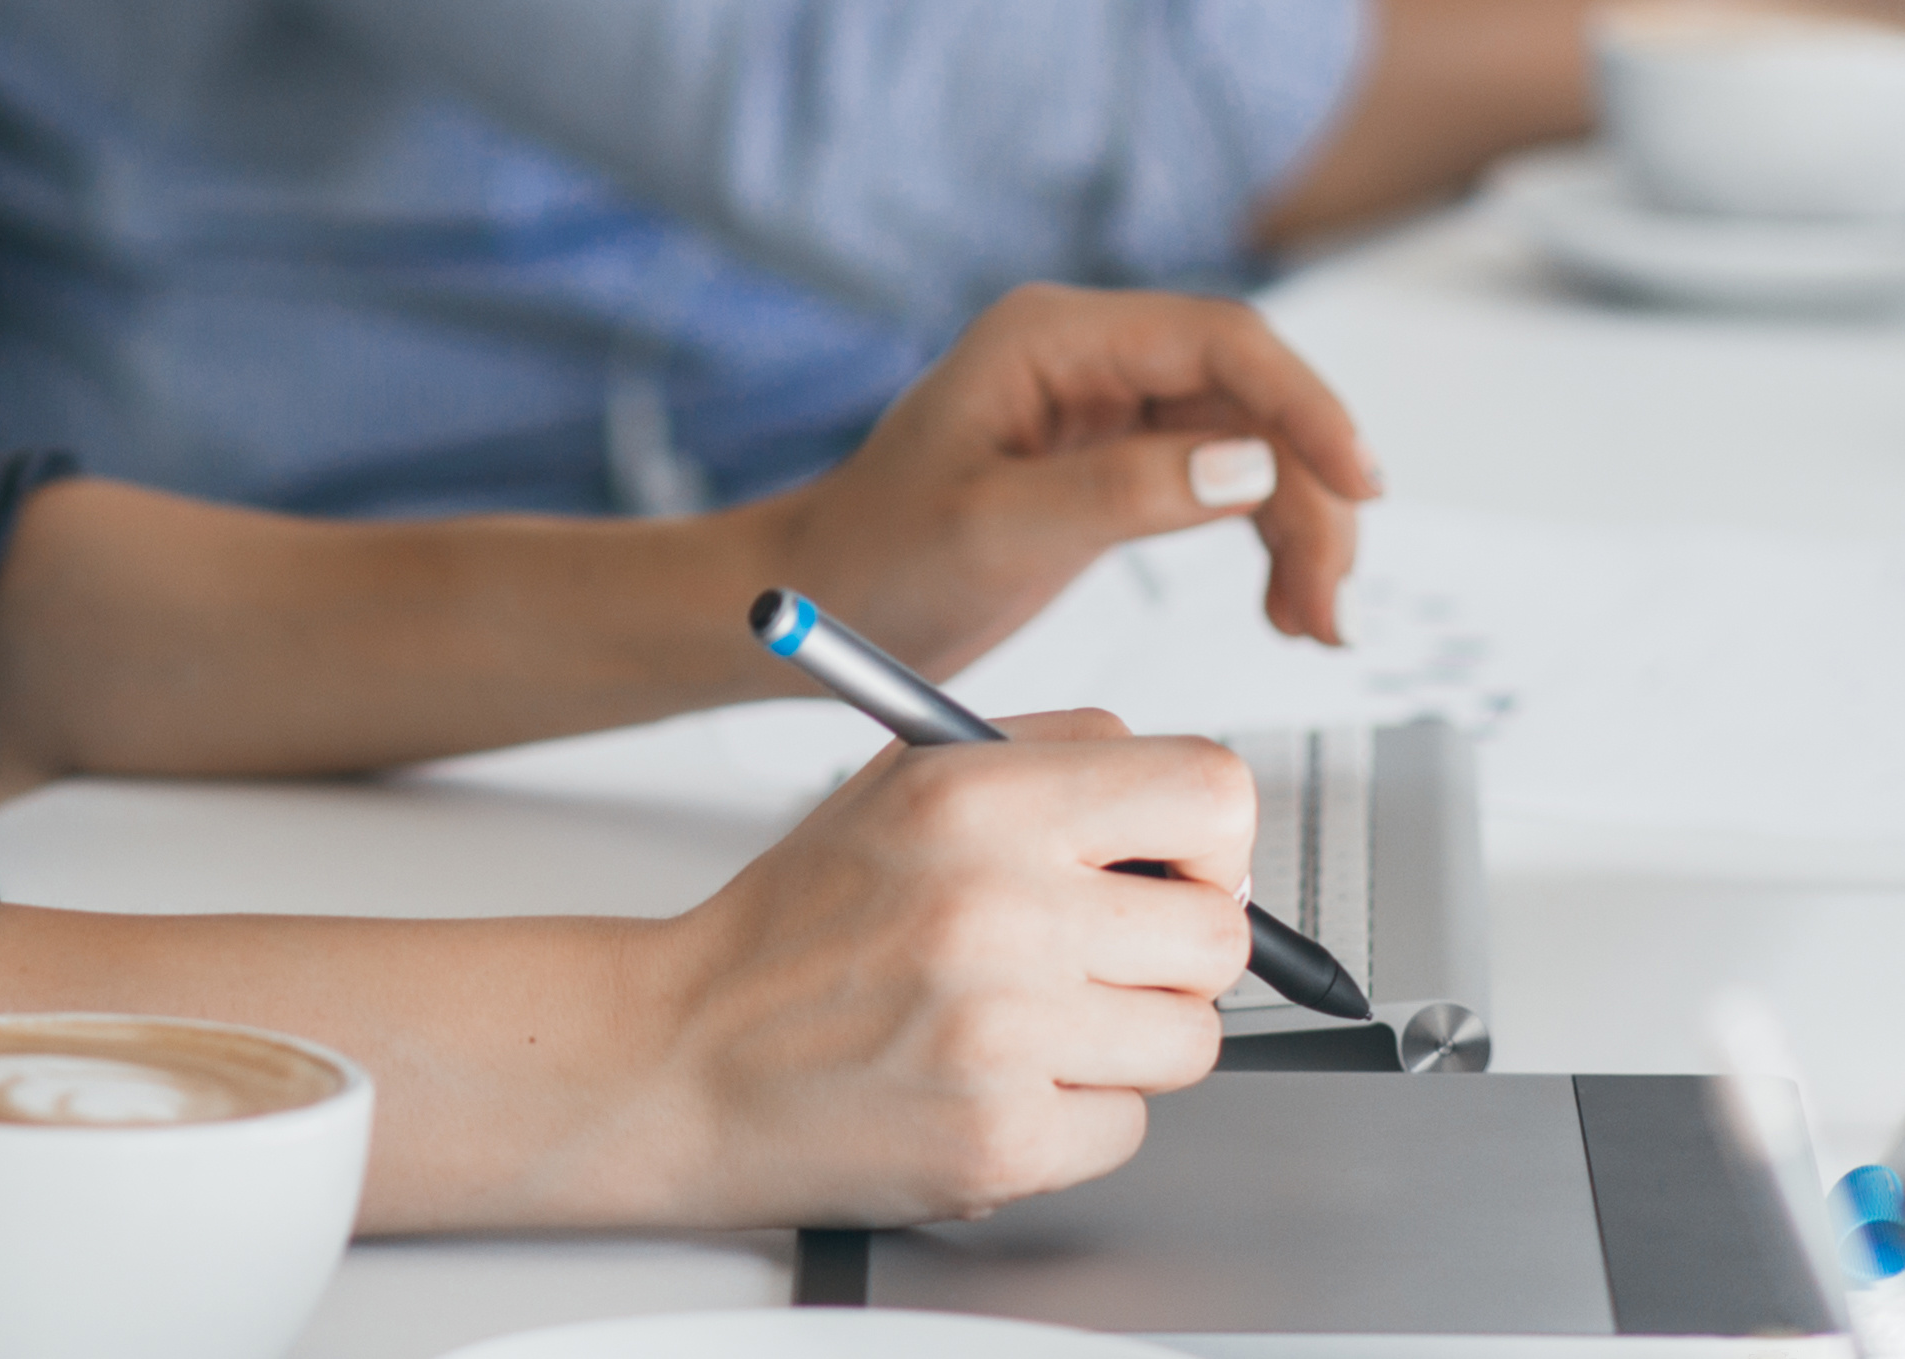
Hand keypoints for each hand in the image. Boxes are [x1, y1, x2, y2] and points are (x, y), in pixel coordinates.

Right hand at [581, 715, 1250, 1232]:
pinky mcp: (1004, 1139)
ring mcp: (1005, 1032)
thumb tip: (1204, 818)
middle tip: (1098, 958)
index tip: (1178, 870)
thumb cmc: (798, 926)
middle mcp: (997, 906)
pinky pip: (1127, 1126)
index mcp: (976, 798)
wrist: (683, 1055)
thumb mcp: (905, 785)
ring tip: (1031, 1023)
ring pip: (1192, 1040)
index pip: (1209, 793)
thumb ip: (1052, 766)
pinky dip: (1073, 1114)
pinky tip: (992, 1083)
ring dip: (1128, 1040)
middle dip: (1174, 953)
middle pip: (1221, 933)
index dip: (1212, 841)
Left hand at [746, 285, 1383, 670]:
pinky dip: (1267, 542)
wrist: (822, 596)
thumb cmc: (877, 555)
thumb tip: (1249, 465)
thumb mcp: (993, 530)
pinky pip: (1224, 484)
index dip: (1304, 406)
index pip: (1219, 341)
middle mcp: (1087, 355)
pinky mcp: (1117, 461)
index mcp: (1050, 336)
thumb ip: (1120, 493)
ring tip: (1316, 623)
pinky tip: (1284, 608)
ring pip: (1252, 446)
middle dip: (1311, 491)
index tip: (1358, 484)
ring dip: (1300, 528)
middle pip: (1251, 397)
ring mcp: (1106, 406)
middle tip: (1331, 598)